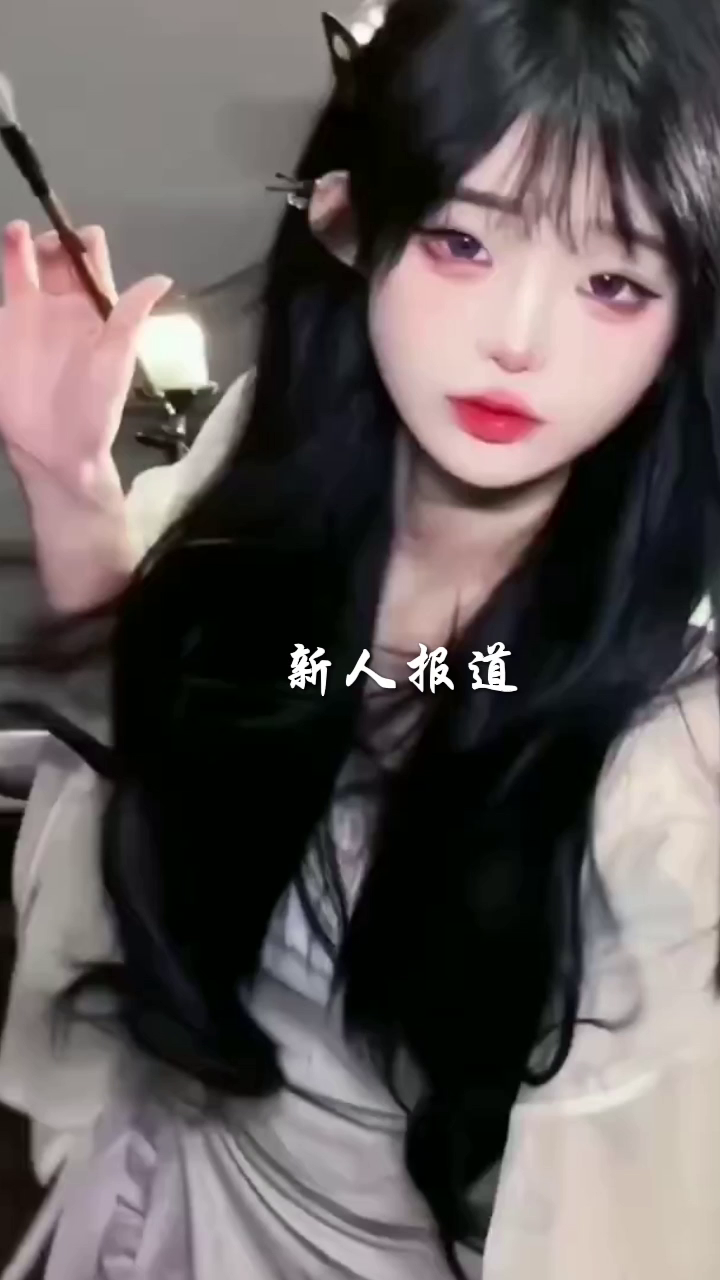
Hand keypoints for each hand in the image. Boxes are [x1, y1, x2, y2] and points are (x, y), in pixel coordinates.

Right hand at [0, 220, 172, 496]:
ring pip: (23, 266)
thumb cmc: (94, 407)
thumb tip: (162, 278)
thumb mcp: (118, 360)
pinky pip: (1, 293)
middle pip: (55, 256)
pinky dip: (0, 272)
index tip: (79, 243)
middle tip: (46, 244)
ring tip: (17, 233)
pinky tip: (0, 258)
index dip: (85, 244)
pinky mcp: (4, 329)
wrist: (55, 448)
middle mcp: (62, 306)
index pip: (91, 262)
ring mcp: (30, 316)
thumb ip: (132, 316)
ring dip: (19, 244)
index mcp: (95, 310)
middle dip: (52, 238)